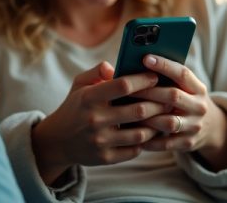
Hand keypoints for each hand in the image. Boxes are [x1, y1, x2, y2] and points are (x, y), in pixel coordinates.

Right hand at [31, 61, 170, 184]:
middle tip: (169, 98)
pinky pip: (134, 150)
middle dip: (158, 103)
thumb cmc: (75, 107)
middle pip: (138, 110)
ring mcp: (100, 141)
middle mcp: (95, 120)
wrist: (57, 141)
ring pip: (140, 133)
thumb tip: (117, 67)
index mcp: (89, 98)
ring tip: (164, 116)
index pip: (123, 85)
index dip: (143, 80)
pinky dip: (145, 142)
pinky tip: (151, 133)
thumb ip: (97, 71)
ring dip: (156, 124)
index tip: (155, 77)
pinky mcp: (105, 158)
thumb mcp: (79, 84)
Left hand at [132, 55, 226, 170]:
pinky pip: (166, 143)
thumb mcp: (184, 87)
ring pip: (169, 122)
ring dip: (147, 118)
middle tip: (127, 90)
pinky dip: (149, 140)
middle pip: (173, 96)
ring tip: (128, 113)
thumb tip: (132, 64)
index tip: (145, 58)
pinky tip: (133, 134)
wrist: (210, 127)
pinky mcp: (188, 143)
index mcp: (198, 88)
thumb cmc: (185, 100)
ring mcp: (195, 125)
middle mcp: (199, 106)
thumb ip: (163, 77)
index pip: (182, 73)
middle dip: (149, 92)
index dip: (164, 66)